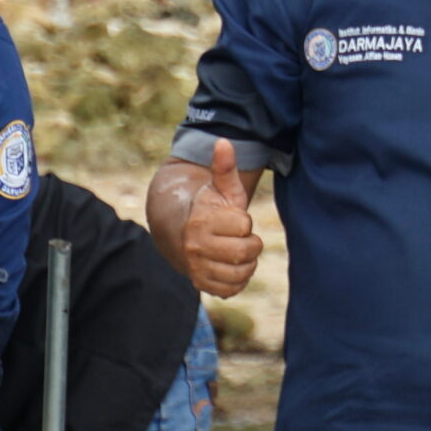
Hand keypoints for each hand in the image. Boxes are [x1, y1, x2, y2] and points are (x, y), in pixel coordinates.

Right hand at [180, 140, 261, 298]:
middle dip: (250, 243)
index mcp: (201, 221)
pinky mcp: (200, 285)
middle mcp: (195, 247)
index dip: (245, 221)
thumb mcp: (218, 187)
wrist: (179, 232)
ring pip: (241, 273)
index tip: (234, 219)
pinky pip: (232, 289)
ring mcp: (196, 268)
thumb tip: (223, 142)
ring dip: (246, 262)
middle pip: (246, 251)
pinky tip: (231, 265)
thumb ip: (224, 167)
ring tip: (236, 250)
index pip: (244, 225)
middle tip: (239, 237)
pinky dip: (238, 279)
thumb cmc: (208, 207)